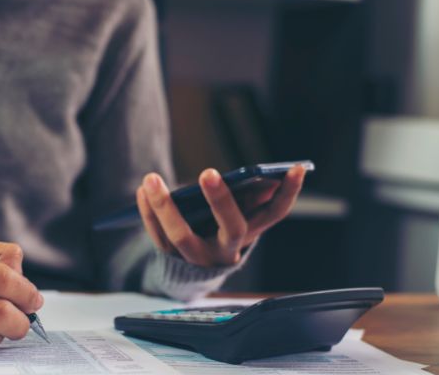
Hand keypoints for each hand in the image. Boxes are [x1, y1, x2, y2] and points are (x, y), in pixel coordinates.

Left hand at [137, 166, 305, 266]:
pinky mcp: (172, 259)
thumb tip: (260, 181)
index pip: (275, 213)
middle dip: (221, 201)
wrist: (189, 272)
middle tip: (208, 172)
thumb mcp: (234, 215)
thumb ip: (246, 199)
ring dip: (165, 206)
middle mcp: (227, 249)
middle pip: (230, 227)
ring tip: (151, 178)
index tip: (297, 168)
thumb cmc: (215, 228)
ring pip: (181, 235)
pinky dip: (148, 212)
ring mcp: (199, 257)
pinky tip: (141, 191)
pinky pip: (157, 236)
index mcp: (250, 234)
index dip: (288, 192)